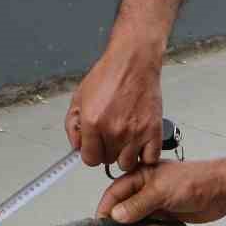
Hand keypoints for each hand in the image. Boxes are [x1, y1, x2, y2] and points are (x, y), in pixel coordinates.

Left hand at [67, 42, 162, 170]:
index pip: (90, 159)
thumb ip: (72, 125)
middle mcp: (114, 130)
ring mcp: (135, 132)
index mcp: (93, 122)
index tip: (95, 147)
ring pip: (127, 163)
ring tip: (125, 139)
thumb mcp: (79, 97)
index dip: (91, 153)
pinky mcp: (153, 130)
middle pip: (108, 161)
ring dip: (125, 155)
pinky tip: (140, 143)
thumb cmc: (108, 75)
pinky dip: (145, 155)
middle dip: (107, 151)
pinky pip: (149, 158)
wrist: (133, 62)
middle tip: (111, 136)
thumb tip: (76, 146)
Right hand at [95, 161, 225, 225]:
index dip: (105, 210)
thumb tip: (115, 216)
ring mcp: (155, 204)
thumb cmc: (193, 182)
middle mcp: (144, 190)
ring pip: (136, 222)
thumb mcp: (161, 191)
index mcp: (139, 176)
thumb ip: (138, 205)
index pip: (114, 194)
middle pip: (122, 210)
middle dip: (119, 225)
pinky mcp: (166, 216)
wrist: (222, 191)